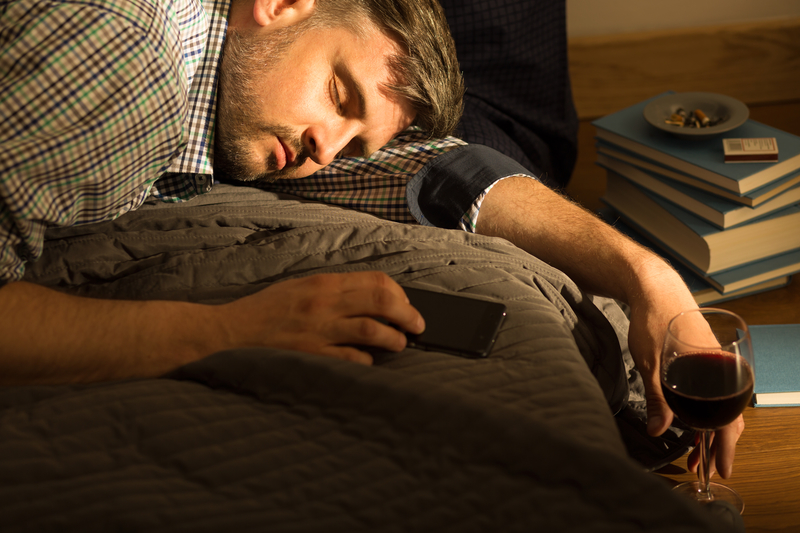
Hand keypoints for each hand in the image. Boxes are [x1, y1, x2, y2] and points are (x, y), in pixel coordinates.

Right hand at [220, 271, 424, 364]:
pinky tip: (369, 360)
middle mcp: (325, 304)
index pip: (375, 281)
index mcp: (323, 282)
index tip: (405, 305)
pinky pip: (351, 358)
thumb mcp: (301, 286)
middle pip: (381, 302)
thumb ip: (334, 290)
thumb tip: (371, 297)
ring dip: (394, 339)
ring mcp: (320, 331)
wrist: (233, 331)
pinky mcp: (313, 355)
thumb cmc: (266, 309)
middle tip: (418, 326)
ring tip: (400, 344)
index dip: (399, 294)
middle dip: (407, 315)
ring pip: (372, 331)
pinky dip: (367, 360)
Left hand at [626, 279, 743, 478]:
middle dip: (718, 445)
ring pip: (719, 406)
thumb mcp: (650, 364)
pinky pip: (712, 393)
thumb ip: (656, 398)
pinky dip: (705, 412)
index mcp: (715, 372)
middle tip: (706, 469)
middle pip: (728, 417)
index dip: (725, 448)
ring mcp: (713, 365)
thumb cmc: (654, 320)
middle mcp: (720, 369)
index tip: (722, 469)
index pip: (728, 420)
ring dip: (710, 431)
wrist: (655, 288)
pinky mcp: (703, 360)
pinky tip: (692, 423)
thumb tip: (658, 430)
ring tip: (697, 453)